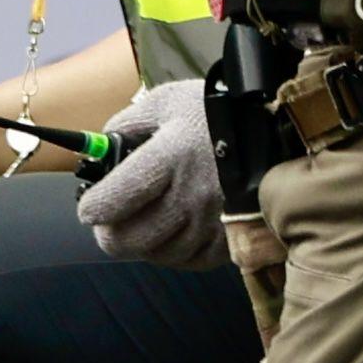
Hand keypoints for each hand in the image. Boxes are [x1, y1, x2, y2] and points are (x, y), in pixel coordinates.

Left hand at [76, 79, 226, 269]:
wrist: (274, 127)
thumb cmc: (213, 111)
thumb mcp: (165, 101)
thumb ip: (125, 124)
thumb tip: (97, 153)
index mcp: (171, 155)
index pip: (115, 198)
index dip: (93, 207)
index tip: (88, 207)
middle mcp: (192, 193)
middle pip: (131, 239)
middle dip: (110, 233)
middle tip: (108, 222)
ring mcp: (213, 220)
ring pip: (157, 254)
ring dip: (142, 243)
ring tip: (142, 223)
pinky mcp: (230, 238)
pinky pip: (189, 261)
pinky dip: (173, 252)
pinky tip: (171, 232)